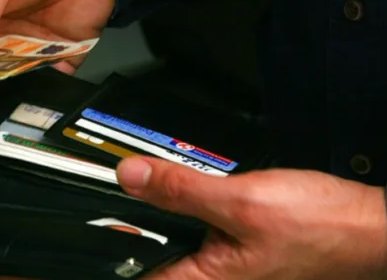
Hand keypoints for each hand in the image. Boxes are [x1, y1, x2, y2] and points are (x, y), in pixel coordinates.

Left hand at [116, 157, 386, 279]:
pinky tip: (178, 189)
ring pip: (172, 239)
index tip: (87, 231)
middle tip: (114, 189)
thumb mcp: (240, 202)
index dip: (110, 253)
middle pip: (152, 255)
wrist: (366, 226)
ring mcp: (223, 264)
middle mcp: (211, 278)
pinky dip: (181, 207)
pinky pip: (195, 229)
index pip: (140, 276)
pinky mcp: (233, 245)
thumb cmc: (319, 227)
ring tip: (140, 182)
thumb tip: (130, 176)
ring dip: (156, 212)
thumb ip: (182, 191)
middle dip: (132, 225)